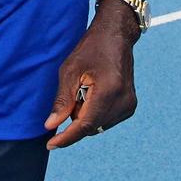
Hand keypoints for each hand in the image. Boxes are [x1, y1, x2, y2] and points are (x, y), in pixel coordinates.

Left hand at [43, 5, 137, 148]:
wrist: (116, 36)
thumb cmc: (90, 49)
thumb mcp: (69, 70)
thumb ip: (62, 100)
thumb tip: (51, 126)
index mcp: (109, 91)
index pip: (85, 125)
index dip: (66, 137)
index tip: (50, 145)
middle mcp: (123, 102)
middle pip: (91, 126)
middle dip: (74, 119)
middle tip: (72, 93)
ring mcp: (129, 105)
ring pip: (98, 125)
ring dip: (84, 116)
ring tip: (83, 89)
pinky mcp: (130, 106)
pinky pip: (106, 120)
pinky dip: (93, 113)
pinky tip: (91, 93)